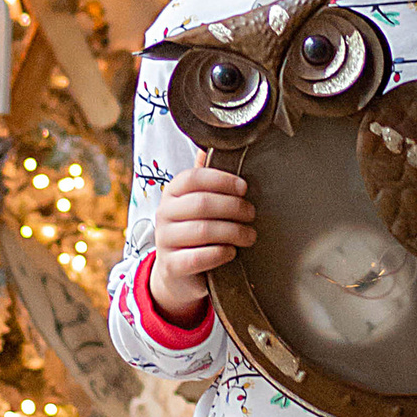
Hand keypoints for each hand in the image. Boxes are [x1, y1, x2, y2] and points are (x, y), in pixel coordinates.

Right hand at [147, 166, 255, 320]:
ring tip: (249, 236)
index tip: (244, 187)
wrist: (176, 273)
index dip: (221, 180)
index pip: (193, 178)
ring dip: (233, 232)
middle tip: (252, 214)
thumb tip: (214, 144)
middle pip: (201, 203)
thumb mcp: (198, 203)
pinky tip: (231, 252)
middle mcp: (164, 214)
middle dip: (233, 207)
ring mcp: (164, 241)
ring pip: (203, 230)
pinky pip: (198, 258)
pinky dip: (220, 253)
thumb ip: (206, 179)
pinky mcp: (171, 267)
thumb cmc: (195, 230)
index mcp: (171, 193)